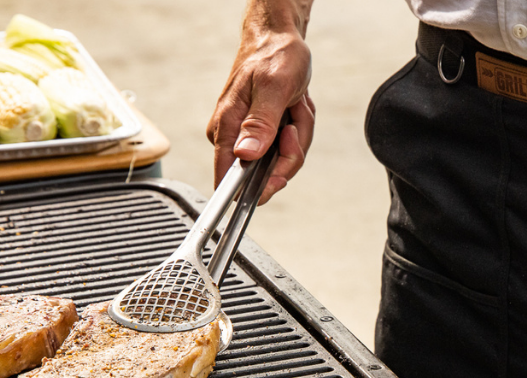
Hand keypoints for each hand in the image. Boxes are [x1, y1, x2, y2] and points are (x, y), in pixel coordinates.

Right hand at [207, 0, 316, 203]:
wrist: (279, 40)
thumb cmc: (274, 57)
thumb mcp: (274, 88)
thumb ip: (260, 124)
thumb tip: (245, 155)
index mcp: (227, 128)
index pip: (229, 177)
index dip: (256, 188)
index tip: (278, 181)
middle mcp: (233, 137)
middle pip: (267, 172)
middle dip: (291, 150)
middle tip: (293, 120)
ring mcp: (249, 137)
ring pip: (283, 159)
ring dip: (299, 133)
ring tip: (294, 105)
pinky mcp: (262, 134)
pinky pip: (288, 147)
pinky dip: (300, 127)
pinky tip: (295, 107)